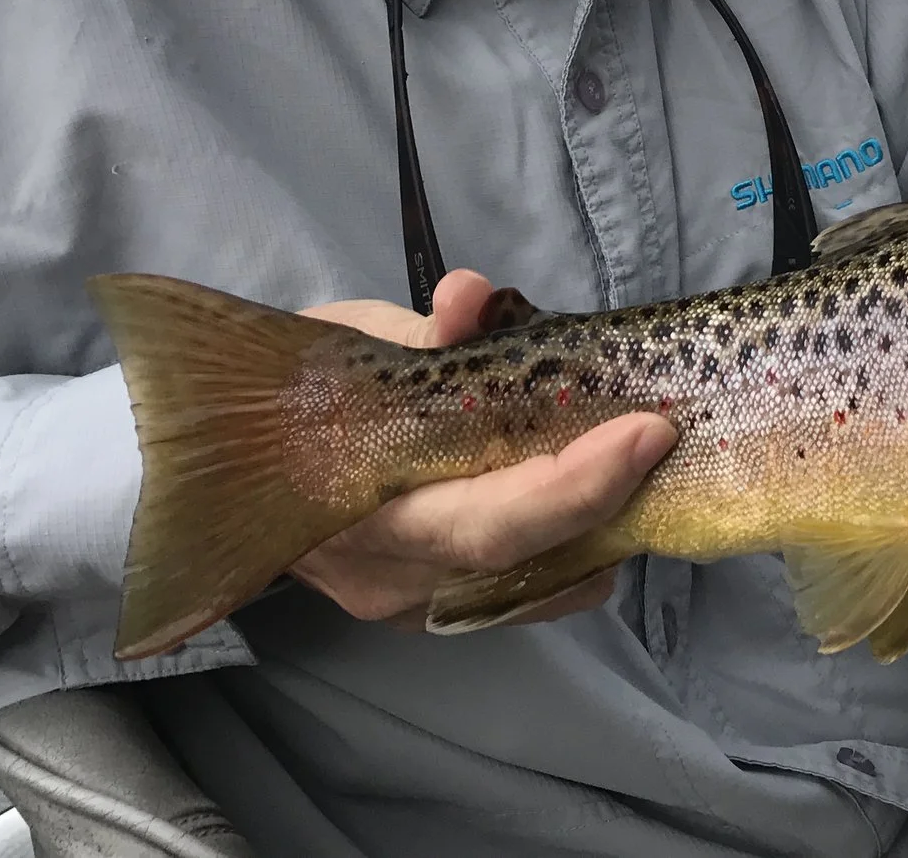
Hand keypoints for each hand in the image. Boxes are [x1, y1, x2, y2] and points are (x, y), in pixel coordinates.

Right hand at [294, 269, 674, 628]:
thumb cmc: (303, 393)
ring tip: (639, 460)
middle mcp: (395, 578)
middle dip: (611, 500)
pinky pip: (530, 592)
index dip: (577, 482)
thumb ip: (426, 333)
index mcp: (367, 508)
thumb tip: (474, 297)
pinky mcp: (439, 610)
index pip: (492, 522)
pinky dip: (576, 547)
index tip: (646, 430)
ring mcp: (417, 607)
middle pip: (528, 562)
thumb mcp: (354, 341)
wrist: (241, 463)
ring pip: (541, 587)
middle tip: (666, 435)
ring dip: (603, 527)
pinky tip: (599, 498)